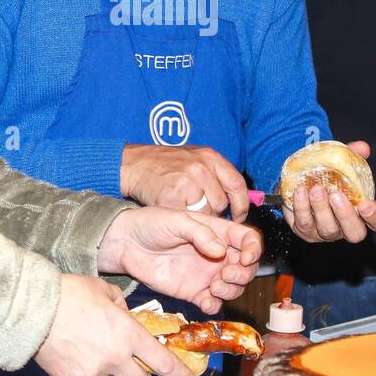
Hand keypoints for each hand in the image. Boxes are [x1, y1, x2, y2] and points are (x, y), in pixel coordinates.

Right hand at [34, 274, 194, 375]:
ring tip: (93, 360)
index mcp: (128, 333)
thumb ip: (119, 303)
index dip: (178, 374)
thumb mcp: (102, 289)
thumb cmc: (69, 293)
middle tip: (130, 369)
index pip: (162, 361)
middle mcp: (115, 357)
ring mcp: (92, 373)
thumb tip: (122, 311)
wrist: (34, 307)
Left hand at [98, 207, 261, 313]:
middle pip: (246, 268)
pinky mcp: (193, 292)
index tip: (245, 257)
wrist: (126, 244)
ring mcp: (206, 275)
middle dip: (243, 273)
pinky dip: (215, 305)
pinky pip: (213, 303)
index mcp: (217, 232)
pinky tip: (206, 300)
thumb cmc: (150, 224)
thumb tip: (221, 251)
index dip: (253, 250)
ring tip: (214, 286)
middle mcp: (216, 254)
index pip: (248, 240)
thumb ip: (201, 234)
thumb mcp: (177, 221)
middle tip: (225, 273)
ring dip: (231, 290)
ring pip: (234, 287)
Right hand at [121, 144, 250, 220]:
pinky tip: (174, 209)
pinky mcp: (173, 198)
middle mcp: (201, 168)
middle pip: (221, 203)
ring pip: (206, 213)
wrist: (134, 163)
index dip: (241, 204)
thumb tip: (238, 197)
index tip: (239, 215)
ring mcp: (187, 183)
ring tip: (185, 206)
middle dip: (213, 211)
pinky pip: (187, 218)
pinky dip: (182, 218)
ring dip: (198, 216)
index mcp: (210, 157)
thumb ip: (216, 173)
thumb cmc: (164, 162)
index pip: (237, 184)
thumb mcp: (194, 157)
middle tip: (200, 208)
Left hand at [285, 141, 375, 243]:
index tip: (365, 204)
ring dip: (321, 208)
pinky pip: (304, 223)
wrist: (300, 179)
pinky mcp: (305, 230)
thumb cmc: (328, 175)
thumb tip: (362, 147)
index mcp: (362, 212)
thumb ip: (354, 155)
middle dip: (345, 215)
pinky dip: (302, 207)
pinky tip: (300, 191)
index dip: (375, 217)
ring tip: (316, 189)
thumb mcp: (342, 163)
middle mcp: (346, 227)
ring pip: (327, 229)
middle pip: (354, 233)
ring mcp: (326, 231)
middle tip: (337, 195)